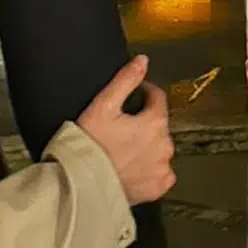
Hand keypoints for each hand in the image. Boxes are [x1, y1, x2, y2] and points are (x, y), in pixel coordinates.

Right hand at [77, 55, 175, 206]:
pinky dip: (152, 168)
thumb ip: (126, 80)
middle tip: (122, 126)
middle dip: (145, 121)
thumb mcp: (103, 105)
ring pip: (160, 149)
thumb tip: (143, 60)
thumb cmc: (90, 142)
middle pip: (159, 125)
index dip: (144, 93)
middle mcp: (165, 145)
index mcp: (155, 122)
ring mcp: (163, 169)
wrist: (82, 184)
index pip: (158, 98)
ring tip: (125, 148)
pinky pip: (162, 173)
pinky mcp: (158, 188)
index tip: (132, 97)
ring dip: (149, 145)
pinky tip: (134, 168)